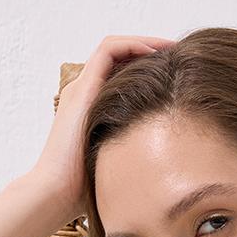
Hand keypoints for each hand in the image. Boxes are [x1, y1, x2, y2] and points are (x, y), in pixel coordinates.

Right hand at [36, 33, 177, 220]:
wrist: (56, 194)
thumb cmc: (86, 192)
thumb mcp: (119, 166)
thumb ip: (135, 156)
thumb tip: (170, 171)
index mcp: (93, 111)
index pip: (122, 77)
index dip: (149, 72)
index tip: (178, 78)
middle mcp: (85, 94)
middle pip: (120, 59)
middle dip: (151, 53)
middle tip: (180, 57)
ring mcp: (82, 88)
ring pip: (115, 48)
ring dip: (145, 43)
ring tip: (172, 49)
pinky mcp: (83, 87)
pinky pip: (109, 50)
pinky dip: (134, 45)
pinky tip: (157, 54)